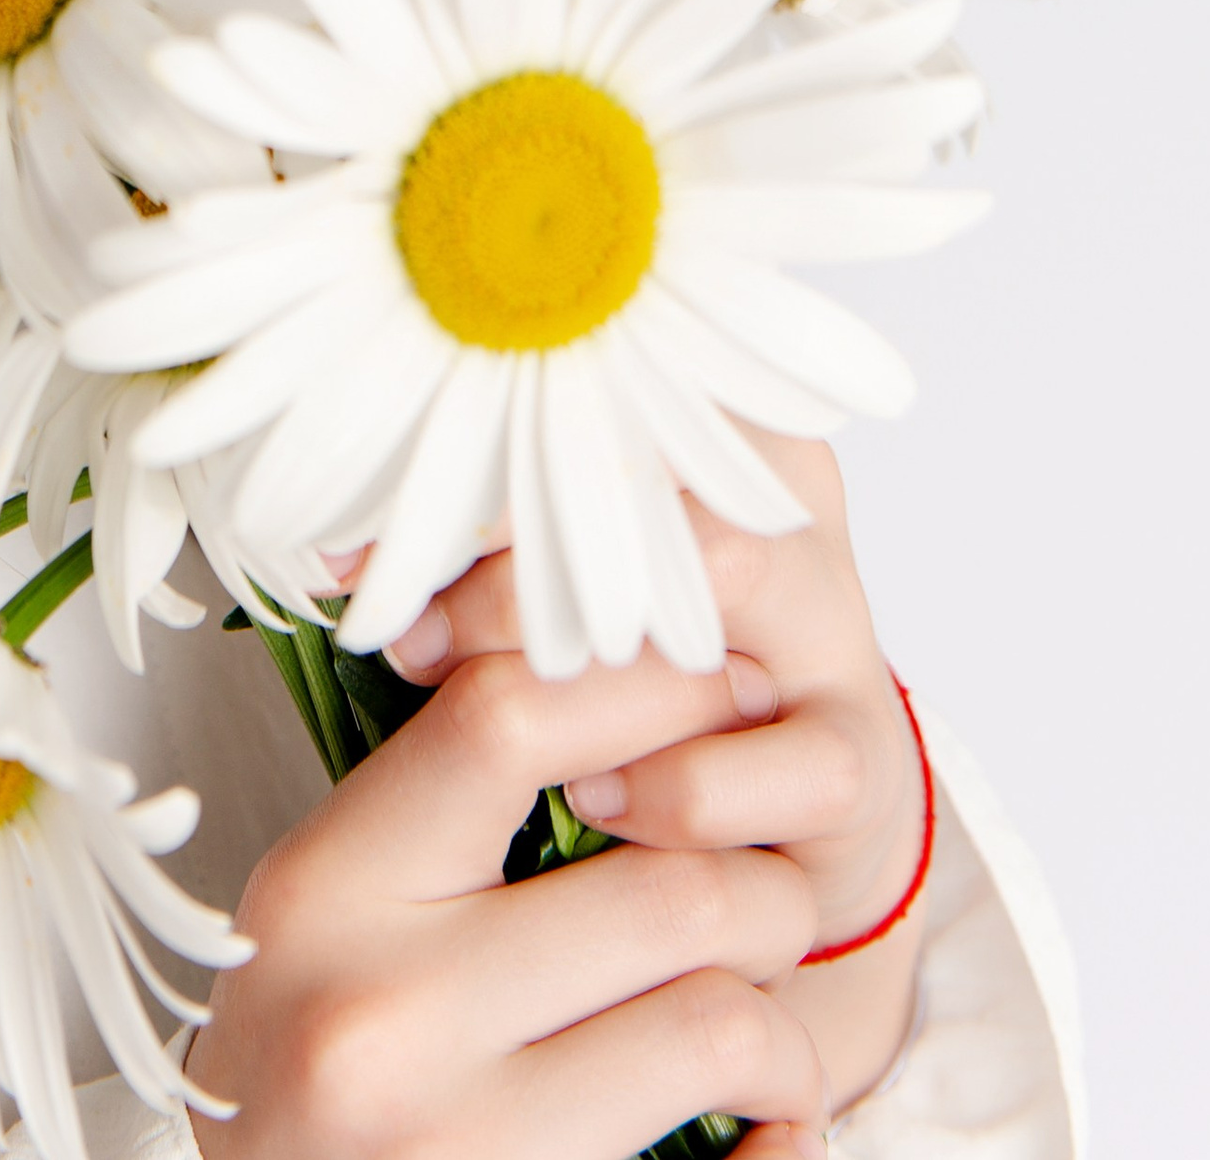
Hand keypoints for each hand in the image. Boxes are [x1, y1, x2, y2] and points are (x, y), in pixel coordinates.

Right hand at [198, 644, 829, 1159]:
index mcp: (328, 892)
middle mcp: (382, 1016)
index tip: (726, 693)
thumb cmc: (300, 1067)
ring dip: (780, 1019)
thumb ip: (437, 803)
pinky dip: (783, 1135)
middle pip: (665, 888)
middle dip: (760, 882)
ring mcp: (457, 1141)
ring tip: (762, 1025)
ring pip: (716, 1024)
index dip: (650, 688)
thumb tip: (632, 673)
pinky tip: (768, 1123)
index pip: (509, 721)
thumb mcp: (325, 910)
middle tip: (767, 897)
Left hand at [385, 431, 927, 1116]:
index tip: (350, 553)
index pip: (576, 397)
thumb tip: (346, 561)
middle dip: (514, 551)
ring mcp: (833, 622)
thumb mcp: (542, 597)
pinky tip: (604, 804)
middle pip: (653, 462)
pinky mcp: (863, 751)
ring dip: (594, 650)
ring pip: (730, 570)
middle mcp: (779, 499)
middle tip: (419, 638)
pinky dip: (686, 786)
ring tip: (498, 720)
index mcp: (695, 427)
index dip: (453, 464)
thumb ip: (462, 560)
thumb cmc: (635, 681)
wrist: (784, 812)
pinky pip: (791, 754)